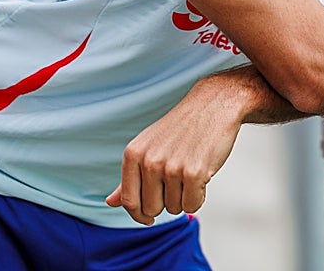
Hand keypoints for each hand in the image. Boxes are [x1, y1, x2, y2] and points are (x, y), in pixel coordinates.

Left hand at [105, 87, 242, 224]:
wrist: (213, 105)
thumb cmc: (181, 128)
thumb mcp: (148, 147)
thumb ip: (129, 177)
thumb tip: (110, 202)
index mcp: (133, 154)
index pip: (129, 201)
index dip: (139, 215)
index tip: (148, 218)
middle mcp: (149, 161)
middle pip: (151, 209)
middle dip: (166, 202)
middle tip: (177, 181)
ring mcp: (171, 167)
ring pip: (174, 208)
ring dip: (184, 197)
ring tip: (190, 172)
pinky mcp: (194, 172)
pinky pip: (192, 205)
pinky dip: (199, 197)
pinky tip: (201, 177)